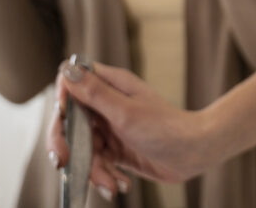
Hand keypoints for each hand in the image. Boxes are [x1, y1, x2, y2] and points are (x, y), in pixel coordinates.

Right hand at [48, 60, 218, 189]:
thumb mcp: (125, 111)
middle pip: (70, 122)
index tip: (63, 120)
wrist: (195, 153)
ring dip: (93, 169)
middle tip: (64, 162)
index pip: (71, 85)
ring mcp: (111, 127)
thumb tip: (67, 69)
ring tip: (111, 184)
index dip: (61, 102)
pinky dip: (104, 176)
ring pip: (82, 147)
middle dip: (67, 145)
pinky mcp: (116, 149)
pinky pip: (97, 162)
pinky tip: (119, 185)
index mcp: (111, 85)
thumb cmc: (165, 128)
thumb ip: (95, 93)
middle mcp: (108, 104)